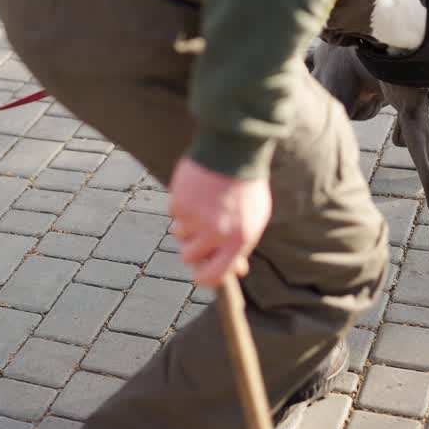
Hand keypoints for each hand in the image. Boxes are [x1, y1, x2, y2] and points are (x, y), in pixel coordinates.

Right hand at [168, 157, 271, 287]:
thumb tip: (237, 270)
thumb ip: (243, 246)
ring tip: (202, 204)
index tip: (200, 273)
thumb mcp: (255, 219)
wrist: (233, 151)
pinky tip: (195, 191)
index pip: (214, 275)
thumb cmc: (247, 186)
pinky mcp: (179, 203)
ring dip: (187, 224)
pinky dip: (181, 206)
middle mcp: (215, 233)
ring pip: (179, 235)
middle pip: (189, 257)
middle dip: (192, 247)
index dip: (204, 278)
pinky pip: (173, 214)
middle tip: (200, 232)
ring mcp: (195, 218)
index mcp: (238, 240)